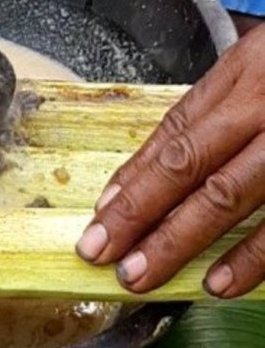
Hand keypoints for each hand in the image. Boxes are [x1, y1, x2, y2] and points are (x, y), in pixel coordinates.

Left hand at [77, 26, 264, 298]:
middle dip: (140, 215)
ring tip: (142, 276)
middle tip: (99, 253)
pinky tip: (221, 285)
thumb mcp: (256, 63)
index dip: (132, 179)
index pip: (174, 136)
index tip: (99, 216)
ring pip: (234, 197)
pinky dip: (255, 258)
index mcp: (244, 77)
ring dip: (183, 242)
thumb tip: (148, 165)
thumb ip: (209, 109)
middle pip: (192, 168)